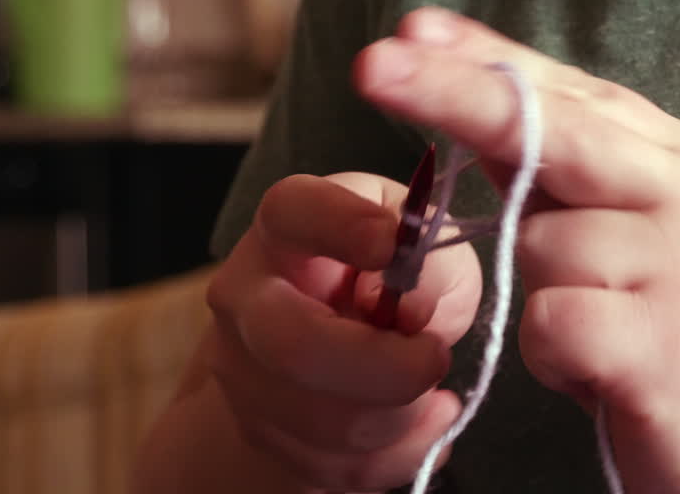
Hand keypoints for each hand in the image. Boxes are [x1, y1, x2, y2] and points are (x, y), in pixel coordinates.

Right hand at [204, 171, 482, 490]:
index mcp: (284, 229)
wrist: (333, 351)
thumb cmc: (387, 281)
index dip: (340, 224)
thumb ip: (433, 263)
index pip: (292, 212)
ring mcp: (243, 372)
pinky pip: (341, 466)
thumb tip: (412, 307)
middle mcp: (245, 297)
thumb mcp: (428, 249)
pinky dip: (401, 451)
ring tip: (433, 386)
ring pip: (326, 420)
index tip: (391, 242)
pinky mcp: (262, 435)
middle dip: (384, 366)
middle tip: (436, 355)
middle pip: (292, 344)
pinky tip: (423, 419)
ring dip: (402, 413)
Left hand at [353, 8, 679, 493]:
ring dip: (543, 295)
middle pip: (555, 131)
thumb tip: (478, 118)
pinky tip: (604, 376)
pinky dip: (553, 357)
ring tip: (605, 339)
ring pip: (540, 244)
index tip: (412, 28)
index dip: (490, 60)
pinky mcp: (671, 346)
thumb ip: (574, 184)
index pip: (577, 95)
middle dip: (454, 94)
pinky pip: (549, 323)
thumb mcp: (638, 243)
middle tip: (372, 63)